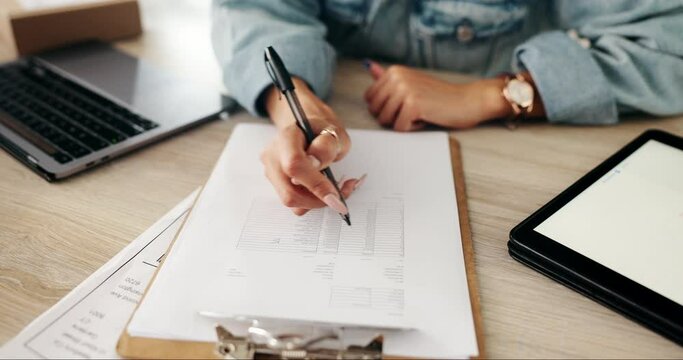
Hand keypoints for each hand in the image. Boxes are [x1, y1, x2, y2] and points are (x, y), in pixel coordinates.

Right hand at [262, 78, 363, 215]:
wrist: (307, 131)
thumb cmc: (321, 131)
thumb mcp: (334, 132)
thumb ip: (327, 145)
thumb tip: (315, 163)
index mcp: (286, 138)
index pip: (294, 164)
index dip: (315, 184)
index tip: (336, 196)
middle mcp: (273, 156)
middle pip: (290, 192)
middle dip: (319, 199)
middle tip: (343, 192)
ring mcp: (271, 172)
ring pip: (292, 201)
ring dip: (318, 201)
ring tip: (337, 188)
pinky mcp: (276, 185)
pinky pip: (294, 203)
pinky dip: (312, 202)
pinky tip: (324, 190)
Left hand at [364, 61, 512, 130]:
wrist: (467, 100)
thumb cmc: (439, 96)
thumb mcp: (411, 83)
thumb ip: (388, 78)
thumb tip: (369, 66)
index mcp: (394, 71)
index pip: (369, 99)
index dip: (386, 108)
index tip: (406, 102)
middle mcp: (397, 77)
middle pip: (375, 111)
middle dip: (392, 117)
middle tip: (414, 109)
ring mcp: (405, 90)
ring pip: (385, 121)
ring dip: (402, 122)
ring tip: (420, 112)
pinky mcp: (413, 105)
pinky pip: (399, 128)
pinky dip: (412, 128)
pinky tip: (426, 117)